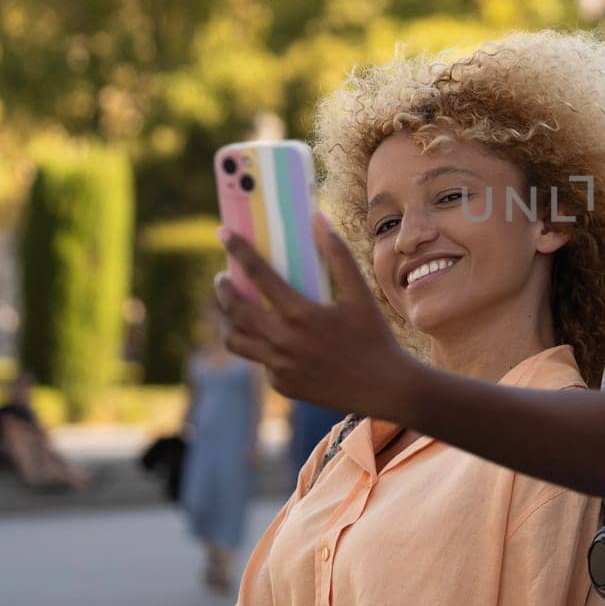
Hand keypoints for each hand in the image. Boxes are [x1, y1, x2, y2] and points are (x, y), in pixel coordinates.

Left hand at [217, 214, 416, 420]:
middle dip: (223, 289)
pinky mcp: (281, 384)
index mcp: (299, 313)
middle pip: (234, 310)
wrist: (382, 387)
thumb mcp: (360, 293)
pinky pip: (261, 362)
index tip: (223, 234)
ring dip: (228, 322)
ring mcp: (278, 366)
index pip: (257, 274)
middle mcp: (282, 340)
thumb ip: (337, 253)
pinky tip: (273, 339)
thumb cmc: (373, 335)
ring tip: (233, 311)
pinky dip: (262, 346)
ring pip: (235, 341)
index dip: (238, 250)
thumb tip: (318, 218)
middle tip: (222, 278)